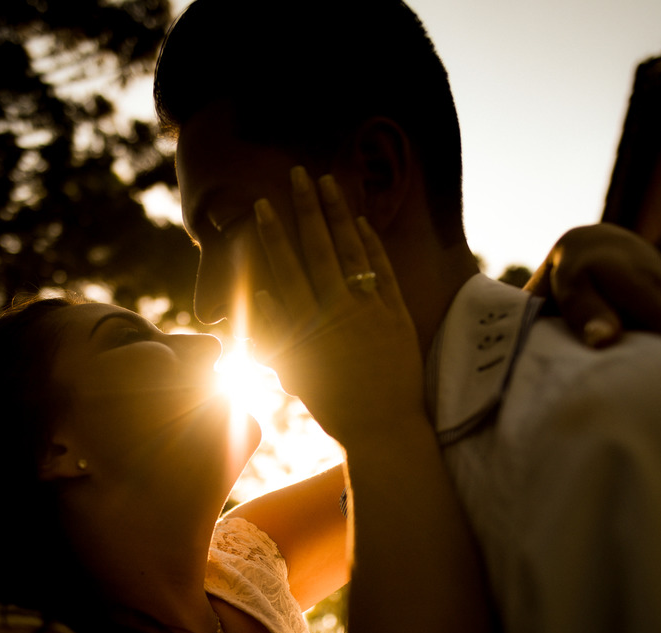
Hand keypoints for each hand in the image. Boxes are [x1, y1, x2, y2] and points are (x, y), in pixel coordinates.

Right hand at [252, 166, 424, 443]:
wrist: (384, 429)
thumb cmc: (335, 407)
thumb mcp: (297, 373)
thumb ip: (278, 335)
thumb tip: (262, 296)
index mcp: (309, 326)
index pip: (286, 269)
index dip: (274, 234)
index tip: (265, 205)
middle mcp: (338, 312)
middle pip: (318, 249)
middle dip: (307, 208)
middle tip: (298, 173)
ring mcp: (371, 311)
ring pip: (351, 252)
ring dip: (339, 215)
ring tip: (330, 182)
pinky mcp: (398, 316)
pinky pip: (384, 273)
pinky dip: (373, 247)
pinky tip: (363, 223)